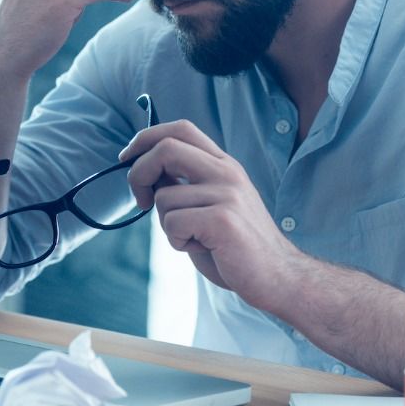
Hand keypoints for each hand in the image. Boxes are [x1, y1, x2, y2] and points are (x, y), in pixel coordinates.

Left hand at [118, 120, 302, 309]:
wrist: (277, 276)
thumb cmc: (236, 246)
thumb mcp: (210, 205)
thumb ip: (184, 185)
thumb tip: (145, 170)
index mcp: (224, 164)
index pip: (180, 129)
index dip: (146, 138)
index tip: (127, 157)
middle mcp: (226, 172)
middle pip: (165, 148)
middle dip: (138, 173)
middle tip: (140, 200)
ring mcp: (227, 194)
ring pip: (164, 197)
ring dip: (167, 225)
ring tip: (194, 238)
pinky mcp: (223, 219)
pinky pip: (173, 223)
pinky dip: (177, 241)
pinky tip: (202, 248)